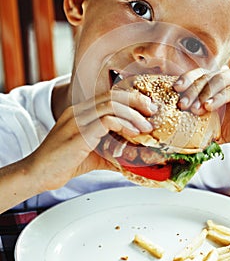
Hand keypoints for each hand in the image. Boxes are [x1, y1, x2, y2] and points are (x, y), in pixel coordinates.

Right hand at [29, 88, 156, 191]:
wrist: (37, 174)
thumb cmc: (62, 163)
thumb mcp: (92, 154)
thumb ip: (110, 152)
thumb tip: (131, 160)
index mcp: (80, 112)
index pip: (108, 97)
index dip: (129, 99)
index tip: (146, 107)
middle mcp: (78, 112)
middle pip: (112, 96)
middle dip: (136, 101)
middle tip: (152, 111)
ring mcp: (77, 121)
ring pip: (111, 105)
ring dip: (133, 114)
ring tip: (146, 126)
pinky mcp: (78, 134)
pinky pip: (105, 121)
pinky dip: (123, 124)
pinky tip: (132, 133)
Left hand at [174, 67, 229, 143]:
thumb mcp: (220, 129)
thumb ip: (204, 132)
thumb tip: (182, 145)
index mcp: (217, 84)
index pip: (197, 76)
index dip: (185, 81)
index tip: (173, 90)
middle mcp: (227, 76)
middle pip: (204, 77)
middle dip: (191, 91)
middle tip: (182, 105)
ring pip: (217, 80)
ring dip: (204, 93)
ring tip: (195, 108)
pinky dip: (220, 96)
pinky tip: (210, 106)